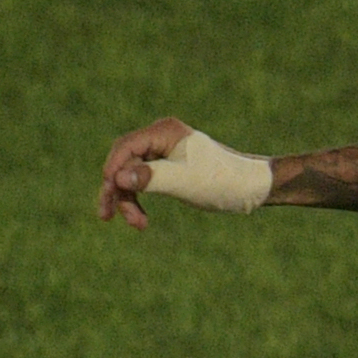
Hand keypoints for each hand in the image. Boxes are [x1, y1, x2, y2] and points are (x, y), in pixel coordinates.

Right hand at [97, 118, 270, 224]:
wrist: (249, 186)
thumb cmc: (221, 180)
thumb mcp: (184, 181)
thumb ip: (150, 177)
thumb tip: (117, 178)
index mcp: (164, 132)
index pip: (125, 147)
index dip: (112, 172)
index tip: (109, 198)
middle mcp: (160, 137)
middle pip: (123, 162)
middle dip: (116, 190)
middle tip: (110, 218)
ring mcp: (162, 152)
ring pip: (129, 175)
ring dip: (127, 200)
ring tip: (137, 225)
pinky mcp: (166, 167)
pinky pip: (141, 182)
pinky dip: (138, 200)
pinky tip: (140, 219)